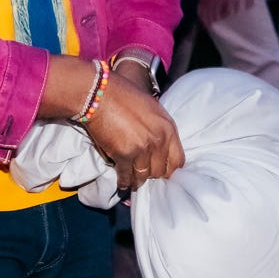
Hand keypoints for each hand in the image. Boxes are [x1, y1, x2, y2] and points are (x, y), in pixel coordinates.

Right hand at [83, 65, 184, 189]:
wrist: (100, 94)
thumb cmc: (124, 96)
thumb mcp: (152, 109)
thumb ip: (160, 129)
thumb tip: (159, 147)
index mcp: (168, 128)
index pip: (178, 161)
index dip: (169, 168)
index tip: (162, 171)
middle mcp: (159, 141)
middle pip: (160, 171)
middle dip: (152, 174)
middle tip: (144, 173)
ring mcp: (142, 149)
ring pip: (143, 176)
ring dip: (138, 180)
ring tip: (133, 182)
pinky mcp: (123, 155)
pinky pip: (126, 176)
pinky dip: (124, 181)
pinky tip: (122, 183)